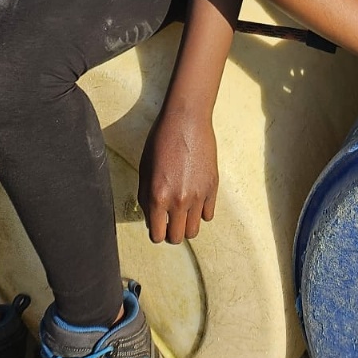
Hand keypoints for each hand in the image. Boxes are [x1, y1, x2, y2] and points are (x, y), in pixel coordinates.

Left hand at [137, 106, 218, 243]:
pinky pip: (208, 214)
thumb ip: (146, 196)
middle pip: (176, 237)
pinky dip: (201, 212)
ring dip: (187, 224)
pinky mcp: (212, 187)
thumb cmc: (162, 139)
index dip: (156, 232)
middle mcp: (178, 201)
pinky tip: (196, 199)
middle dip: (171, 231)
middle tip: (170, 219)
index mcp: (157, 196)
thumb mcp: (145, 169)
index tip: (158, 225)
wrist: (187, 120)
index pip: (157, 235)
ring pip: (194, 230)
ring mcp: (198, 196)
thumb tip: (151, 216)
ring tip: (183, 211)